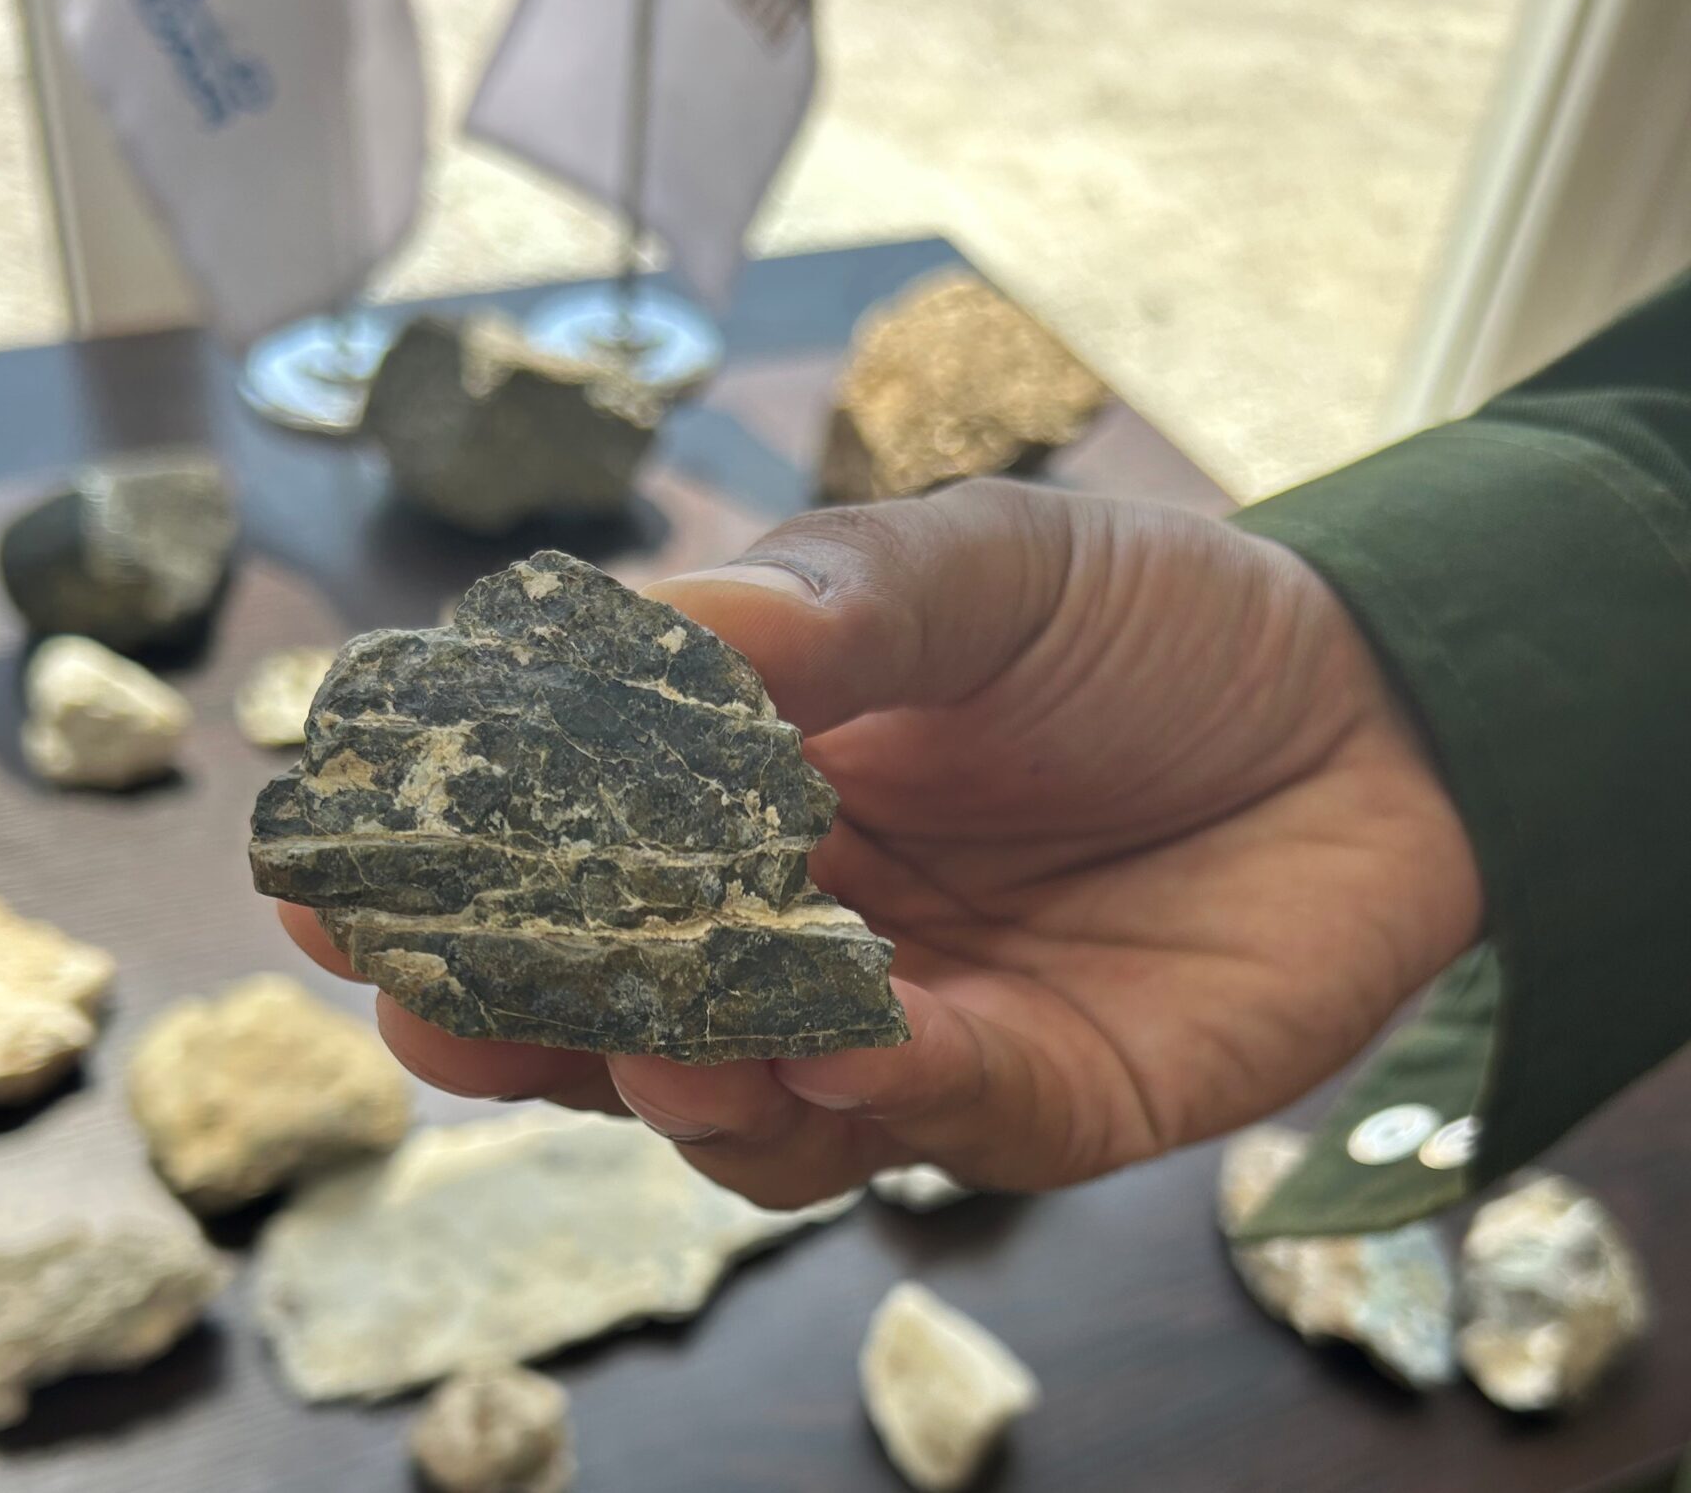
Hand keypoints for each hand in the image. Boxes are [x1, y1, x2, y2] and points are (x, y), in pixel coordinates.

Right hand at [283, 478, 1482, 1207]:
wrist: (1380, 720)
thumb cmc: (1155, 622)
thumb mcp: (982, 568)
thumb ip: (832, 603)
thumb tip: (668, 636)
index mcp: (745, 784)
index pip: (554, 840)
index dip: (437, 860)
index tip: (317, 860)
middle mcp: (789, 919)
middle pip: (597, 1003)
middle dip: (498, 1010)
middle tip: (420, 990)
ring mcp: (890, 1021)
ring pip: (718, 1101)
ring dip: (672, 1077)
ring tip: (675, 1032)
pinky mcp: (1011, 1100)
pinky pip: (903, 1130)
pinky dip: (858, 1100)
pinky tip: (847, 1045)